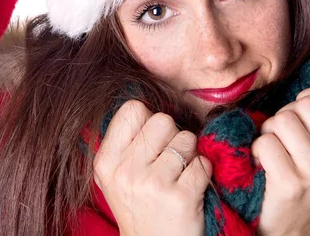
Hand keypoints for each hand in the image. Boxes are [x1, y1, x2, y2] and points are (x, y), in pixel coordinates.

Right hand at [93, 100, 212, 235]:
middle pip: (163, 120)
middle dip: (172, 136)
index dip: (148, 120)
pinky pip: (203, 162)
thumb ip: (126, 142)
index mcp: (106, 162)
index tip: (150, 142)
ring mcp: (153, 184)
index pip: (132, 108)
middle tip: (168, 161)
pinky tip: (191, 189)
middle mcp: (126, 171)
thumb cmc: (140, 206)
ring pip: (187, 138)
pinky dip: (204, 173)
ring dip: (190, 155)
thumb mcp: (117, 176)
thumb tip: (145, 103)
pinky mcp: (181, 197)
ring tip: (178, 177)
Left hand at [250, 83, 309, 235]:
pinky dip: (258, 150)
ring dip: (269, 133)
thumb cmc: (306, 171)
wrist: (293, 222)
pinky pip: (265, 143)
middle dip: (286, 116)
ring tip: (276, 151)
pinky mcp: (292, 184)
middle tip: (286, 139)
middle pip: (303, 105)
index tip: (304, 119)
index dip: (308, 99)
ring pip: (281, 120)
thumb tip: (305, 66)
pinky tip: (266, 164)